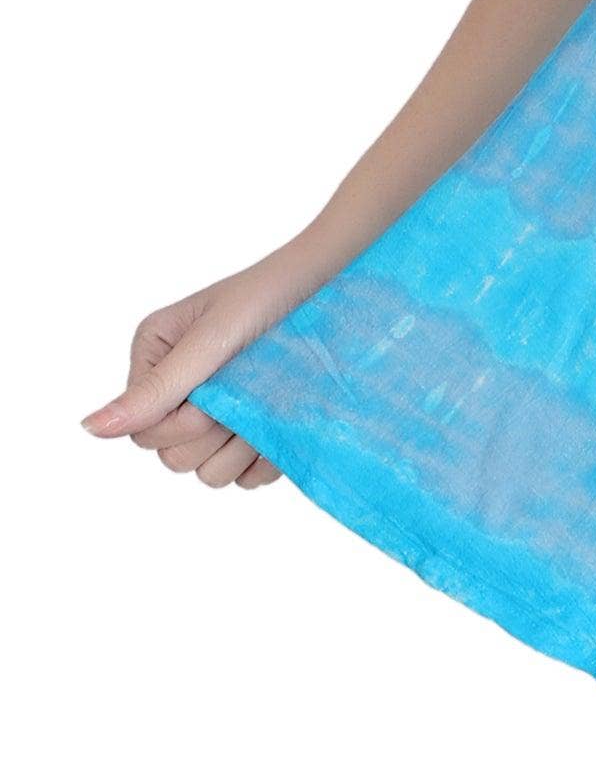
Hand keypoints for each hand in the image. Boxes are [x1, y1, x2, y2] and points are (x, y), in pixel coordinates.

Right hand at [81, 248, 317, 487]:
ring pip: (207, 473)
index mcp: (156, 360)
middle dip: (210, 435)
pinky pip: (246, 476)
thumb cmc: (271, 295)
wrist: (338, 287)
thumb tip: (88, 428)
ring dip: (239, 449)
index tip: (213, 397)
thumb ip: (157, 388)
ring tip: (265, 408)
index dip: (178, 424)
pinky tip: (282, 427)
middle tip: (244, 397)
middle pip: (171, 456)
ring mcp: (220, 412)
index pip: (142, 430)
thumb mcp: (210, 340)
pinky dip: (264, 460)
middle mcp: (181, 390)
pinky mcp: (256, 429)